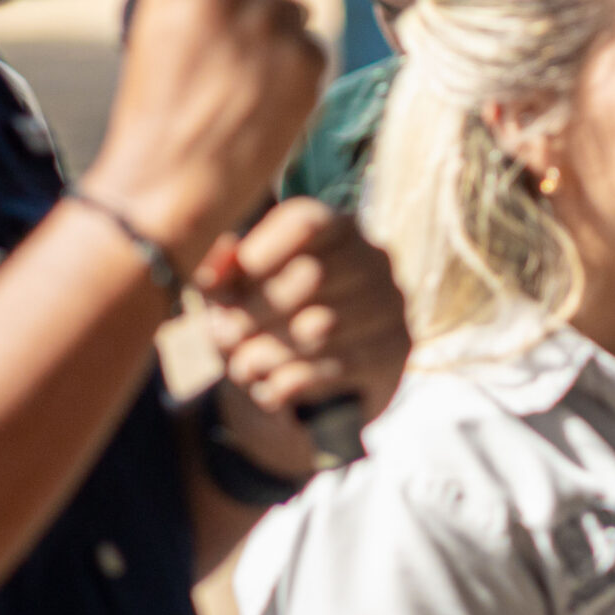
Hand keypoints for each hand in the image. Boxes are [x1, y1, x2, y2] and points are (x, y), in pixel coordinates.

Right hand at [79, 0, 325, 265]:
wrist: (166, 185)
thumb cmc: (155, 110)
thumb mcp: (156, 24)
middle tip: (242, 45)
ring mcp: (271, 25)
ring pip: (296, 10)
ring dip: (279, 36)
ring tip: (242, 82)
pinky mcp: (305, 63)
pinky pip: (312, 49)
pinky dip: (295, 73)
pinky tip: (262, 103)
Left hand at [200, 200, 410, 458]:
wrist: (303, 393)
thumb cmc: (262, 326)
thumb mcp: (233, 298)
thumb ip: (220, 275)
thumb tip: (216, 265)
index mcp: (336, 228)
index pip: (306, 222)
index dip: (262, 252)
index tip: (226, 286)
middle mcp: (374, 258)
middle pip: (312, 274)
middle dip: (257, 310)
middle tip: (226, 335)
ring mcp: (391, 304)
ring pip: (322, 327)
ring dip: (270, 352)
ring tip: (244, 366)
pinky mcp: (397, 350)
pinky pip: (340, 366)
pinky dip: (295, 381)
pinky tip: (272, 390)